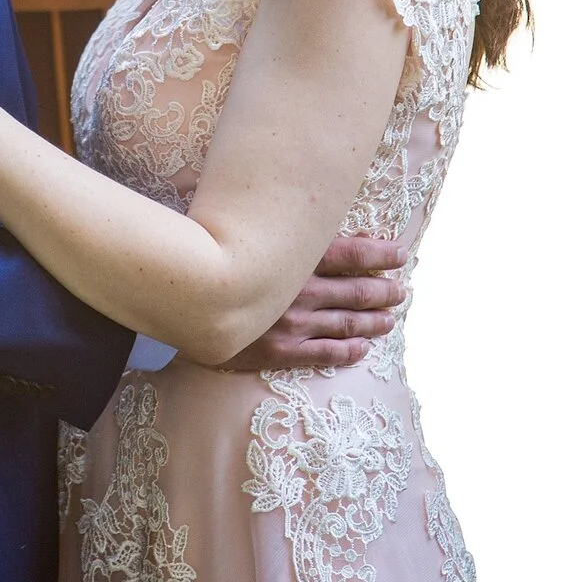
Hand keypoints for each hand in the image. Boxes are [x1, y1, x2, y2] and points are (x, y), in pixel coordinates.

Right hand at [218, 234, 410, 371]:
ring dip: (374, 321)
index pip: (351, 255)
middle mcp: (297, 292)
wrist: (181, 301)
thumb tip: (333, 229)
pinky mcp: (280, 351)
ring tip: (389, 319)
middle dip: (383, 291)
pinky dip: (350, 351)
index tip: (399, 255)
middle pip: (356, 292)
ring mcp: (291, 324)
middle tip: (400, 292)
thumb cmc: (212, 258)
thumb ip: (290, 234)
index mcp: (292, 260)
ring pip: (347, 324)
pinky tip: (363, 347)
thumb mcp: (249, 234)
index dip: (380, 254)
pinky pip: (326, 353)